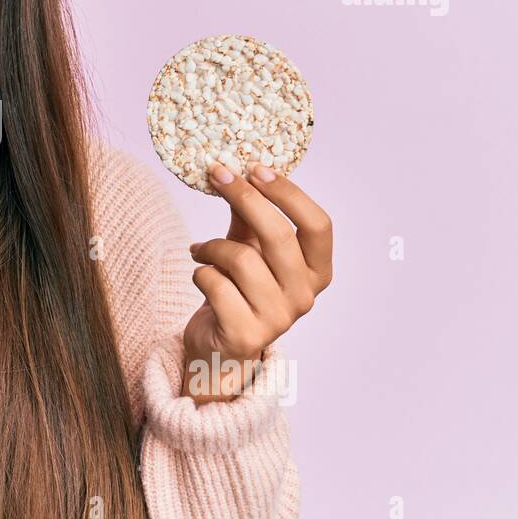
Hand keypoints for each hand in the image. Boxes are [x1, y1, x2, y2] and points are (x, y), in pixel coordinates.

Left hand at [181, 160, 332, 403]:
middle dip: (244, 198)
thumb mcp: (251, 249)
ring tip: (200, 249)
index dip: (288, 194)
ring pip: (240, 259)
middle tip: (217, 175)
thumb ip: (251, 217)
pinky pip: (215, 284)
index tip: (256, 169)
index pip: (318, 225)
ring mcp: (277, 319)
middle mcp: (304, 297)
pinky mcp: (245, 334)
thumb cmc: (239, 291)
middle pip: (279, 236)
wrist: (219, 349)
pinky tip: (199, 275)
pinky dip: (200, 272)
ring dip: (211, 246)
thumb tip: (237, 170)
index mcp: (317, 272)